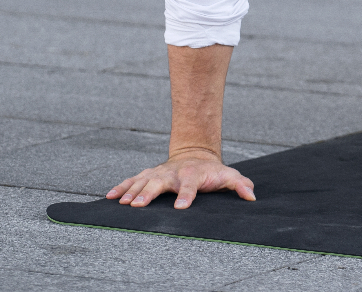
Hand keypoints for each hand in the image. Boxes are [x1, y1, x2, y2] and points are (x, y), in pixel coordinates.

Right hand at [106, 148, 255, 208]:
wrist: (196, 154)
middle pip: (159, 183)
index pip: (189, 186)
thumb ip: (240, 185)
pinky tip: (110, 197)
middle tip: (137, 205)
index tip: (181, 207)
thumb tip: (252, 196)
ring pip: (142, 181)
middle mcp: (173, 173)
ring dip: (131, 191)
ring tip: (121, 203)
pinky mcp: (148, 174)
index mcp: (192, 175)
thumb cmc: (212, 171)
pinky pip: (132, 180)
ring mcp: (159, 173)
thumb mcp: (229, 176)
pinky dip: (121, 187)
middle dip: (148, 193)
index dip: (186, 195)